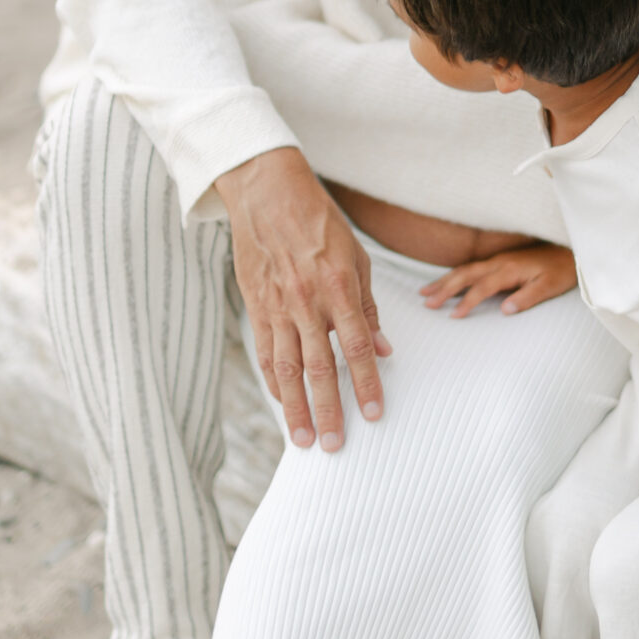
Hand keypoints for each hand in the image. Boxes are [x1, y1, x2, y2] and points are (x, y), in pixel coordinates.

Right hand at [217, 148, 390, 449]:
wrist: (269, 194)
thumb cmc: (320, 223)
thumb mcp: (356, 258)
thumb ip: (368, 307)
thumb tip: (383, 348)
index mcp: (338, 288)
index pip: (356, 348)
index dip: (366, 384)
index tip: (373, 414)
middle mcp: (307, 302)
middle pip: (319, 368)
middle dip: (328, 409)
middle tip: (334, 444)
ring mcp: (277, 306)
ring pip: (286, 368)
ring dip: (295, 407)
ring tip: (303, 437)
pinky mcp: (255, 306)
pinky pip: (265, 352)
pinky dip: (272, 381)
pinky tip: (281, 402)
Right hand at [419, 242, 577, 317]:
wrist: (570, 250)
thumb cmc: (561, 270)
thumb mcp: (550, 286)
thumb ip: (528, 297)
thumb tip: (505, 309)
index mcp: (510, 270)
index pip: (483, 287)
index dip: (467, 302)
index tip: (454, 316)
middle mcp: (500, 262)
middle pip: (466, 274)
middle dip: (445, 288)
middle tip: (427, 302)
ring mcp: (498, 260)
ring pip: (465, 269)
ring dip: (445, 280)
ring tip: (425, 291)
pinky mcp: (500, 261)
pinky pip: (471, 267)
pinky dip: (455, 274)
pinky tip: (447, 280)